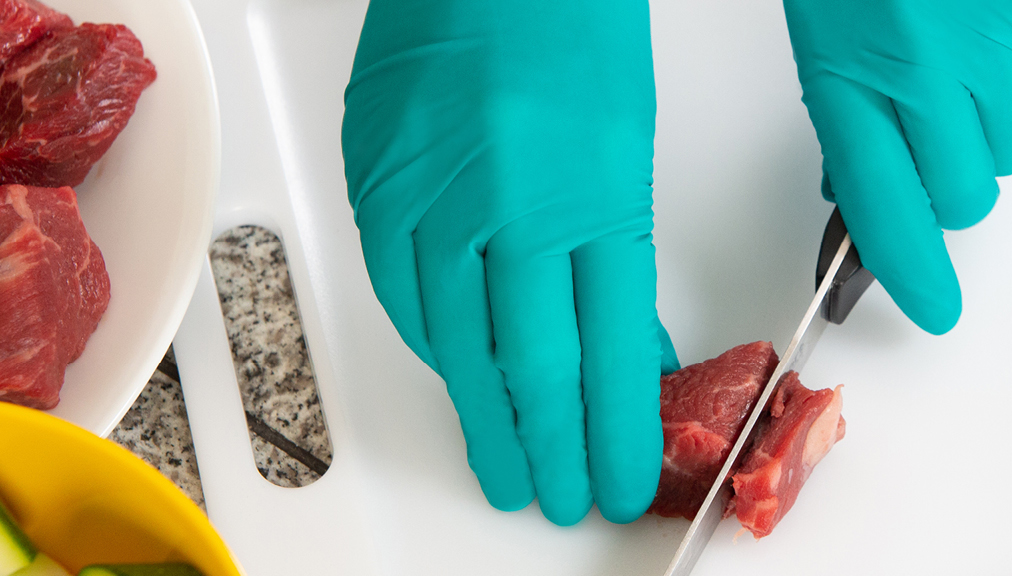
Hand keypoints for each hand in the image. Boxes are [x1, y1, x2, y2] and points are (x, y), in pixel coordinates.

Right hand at [342, 0, 675, 525]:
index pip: (610, 353)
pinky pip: (400, 291)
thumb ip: (620, 254)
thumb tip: (630, 347)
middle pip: (534, 367)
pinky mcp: (381, 182)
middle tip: (562, 495)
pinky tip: (454, 376)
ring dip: (486, 418)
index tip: (623, 477)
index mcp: (595, 198)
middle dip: (553, 449)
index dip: (615, 431)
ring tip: (508, 465)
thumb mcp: (630, 145)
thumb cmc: (571, 25)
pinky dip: (430, 344)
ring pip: (457, 343)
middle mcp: (515, 208)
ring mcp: (440, 197)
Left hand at [783, 0, 1011, 332]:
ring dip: (994, 116)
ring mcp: (1000, 47)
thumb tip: (862, 190)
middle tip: (937, 119)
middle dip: (952, 178)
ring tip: (967, 44)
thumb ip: (846, 106)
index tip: (933, 306)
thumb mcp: (831, 21)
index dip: (912, 268)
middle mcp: (927, 69)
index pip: (883, 209)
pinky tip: (999, 14)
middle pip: (963, 197)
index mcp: (851, 71)